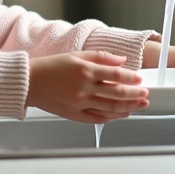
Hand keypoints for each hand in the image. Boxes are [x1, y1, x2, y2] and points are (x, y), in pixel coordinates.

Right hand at [27, 50, 148, 122]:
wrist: (29, 82)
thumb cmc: (50, 68)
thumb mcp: (75, 55)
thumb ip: (101, 57)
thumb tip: (122, 60)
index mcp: (84, 70)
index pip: (116, 74)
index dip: (131, 77)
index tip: (139, 78)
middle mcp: (83, 88)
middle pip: (117, 93)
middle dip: (135, 94)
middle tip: (145, 93)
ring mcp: (79, 103)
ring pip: (110, 108)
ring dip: (128, 107)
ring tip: (139, 104)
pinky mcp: (74, 115)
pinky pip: (98, 118)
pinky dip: (112, 117)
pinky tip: (121, 113)